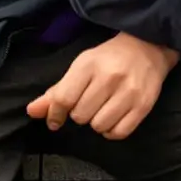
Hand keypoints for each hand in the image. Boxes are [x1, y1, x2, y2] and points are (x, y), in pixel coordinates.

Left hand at [27, 32, 178, 139]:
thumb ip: (56, 91)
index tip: (56, 118)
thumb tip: (32, 112)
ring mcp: (129, 92)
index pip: (64, 99)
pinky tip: (113, 118)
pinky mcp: (144, 105)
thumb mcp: (81, 67)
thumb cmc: (110, 58)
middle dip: (80, 114)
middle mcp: (110, 78)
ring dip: (97, 123)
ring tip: (103, 109)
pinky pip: (119, 133)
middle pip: (80, 116)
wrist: (149, 47)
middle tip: (89, 103)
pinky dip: (112, 130)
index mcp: (89, 65)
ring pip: (99, 126)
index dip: (55, 113)